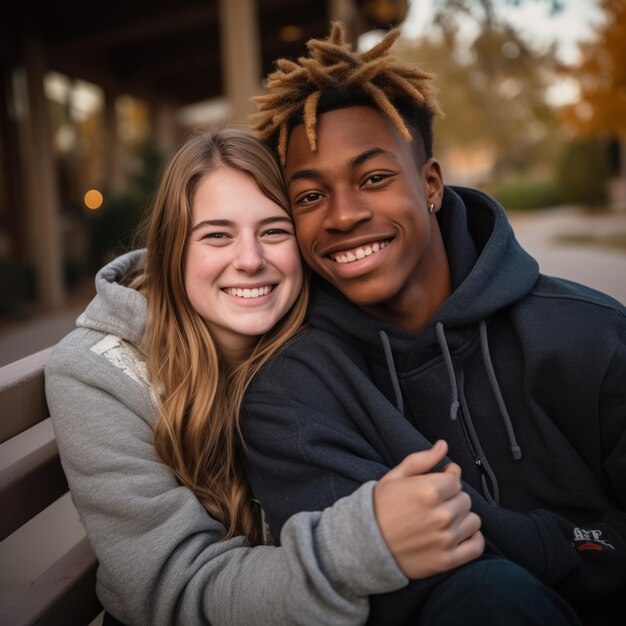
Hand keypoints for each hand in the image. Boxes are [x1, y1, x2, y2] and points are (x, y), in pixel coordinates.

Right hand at [373, 440, 483, 578]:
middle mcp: (441, 514)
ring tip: (444, 519)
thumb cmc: (379, 507)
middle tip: (435, 503)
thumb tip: (443, 445)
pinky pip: (476, 546)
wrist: (364, 544)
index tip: (439, 482)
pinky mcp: (447, 560)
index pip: (456, 479)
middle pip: (465, 499)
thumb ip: (421, 460)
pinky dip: (472, 539)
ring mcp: (445, 539)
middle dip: (452, 497)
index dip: (447, 478)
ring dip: (462, 517)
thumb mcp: (394, 477)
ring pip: (473, 520)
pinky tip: (457, 534)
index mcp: (428, 490)